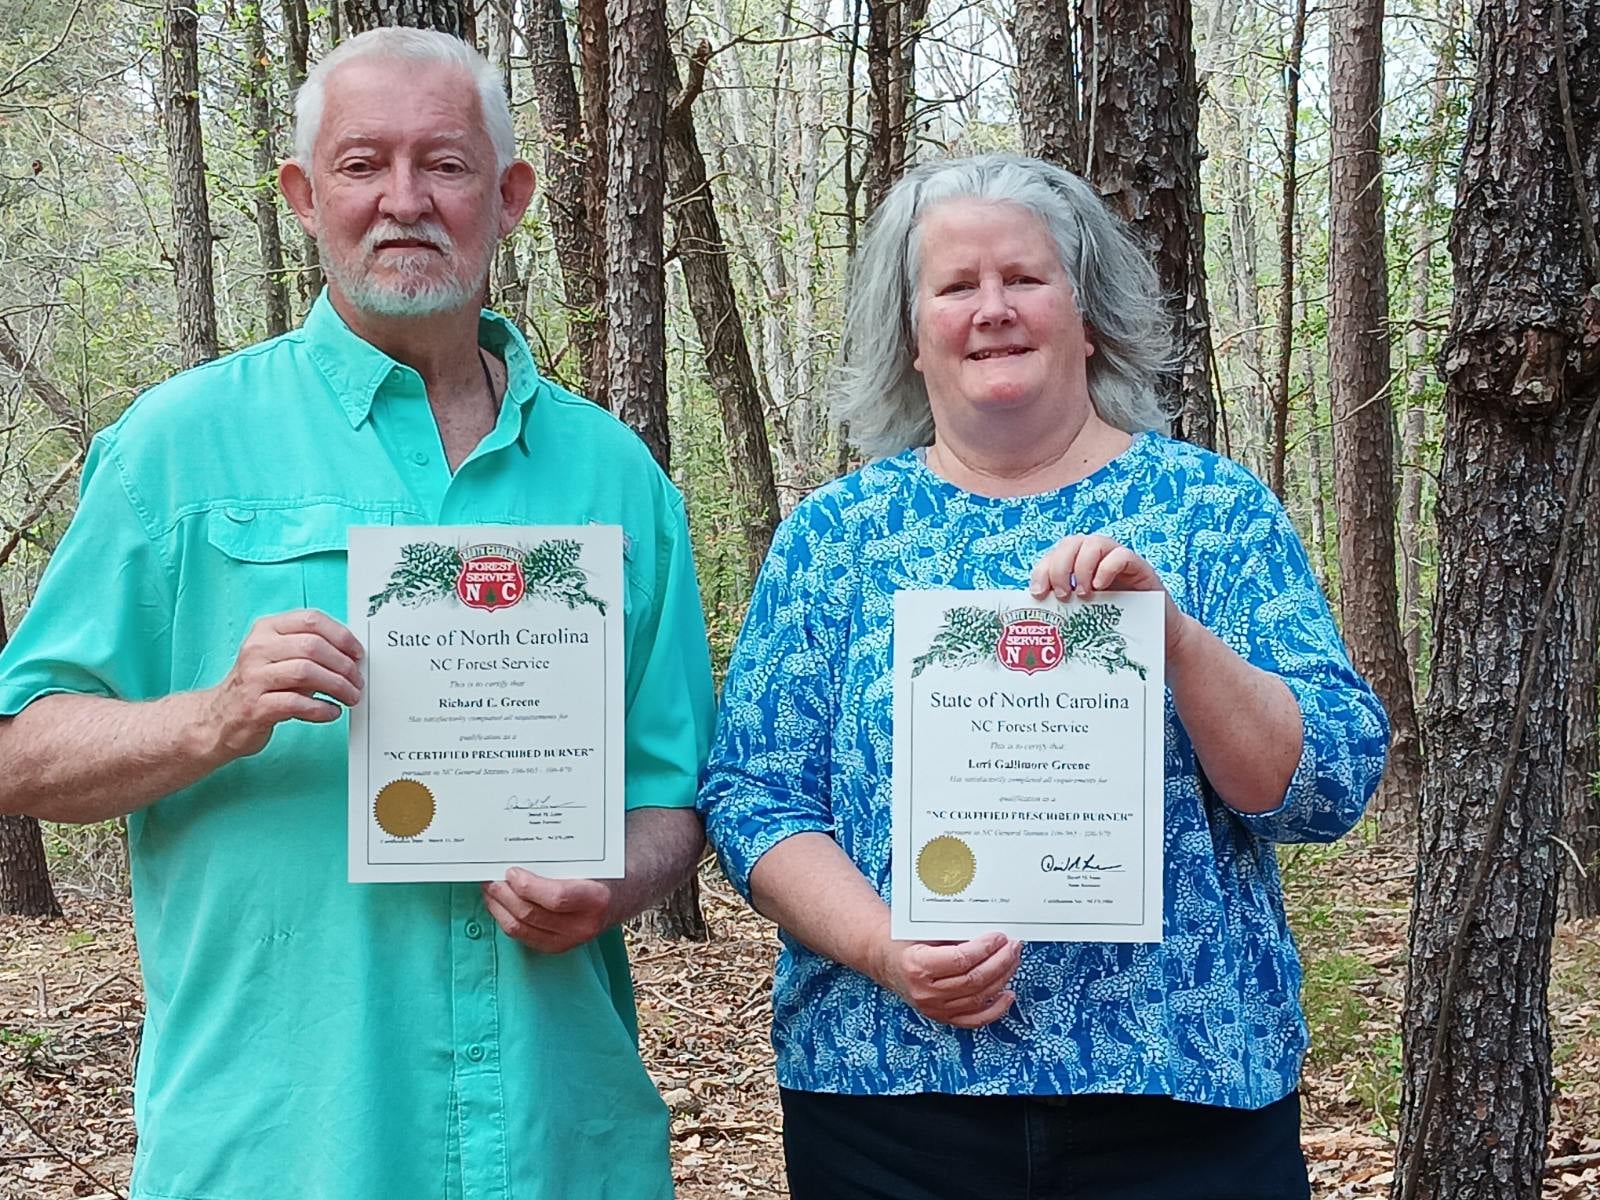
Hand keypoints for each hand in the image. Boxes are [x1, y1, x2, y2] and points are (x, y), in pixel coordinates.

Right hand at [200, 609, 363, 760]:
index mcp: (266, 630)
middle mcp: (257, 649)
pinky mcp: (255, 706)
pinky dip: (321, 709)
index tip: (357, 653)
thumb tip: (351, 656)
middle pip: (313, 646)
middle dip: (344, 665)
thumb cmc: (258, 685)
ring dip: (338, 686)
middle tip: (357, 681)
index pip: (311, 620)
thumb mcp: (279, 658)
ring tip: (350, 697)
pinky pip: (297, 703)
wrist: (219, 719)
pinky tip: (331, 712)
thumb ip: (309, 651)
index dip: (341, 636)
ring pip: (306, 672)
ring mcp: (254, 677)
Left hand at [482, 867, 615, 953]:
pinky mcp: (557, 947)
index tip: (512, 872)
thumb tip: (522, 851)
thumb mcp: (593, 860)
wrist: (623, 894)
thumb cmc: (603, 871)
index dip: (529, 886)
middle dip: (505, 895)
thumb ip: (563, 858)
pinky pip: (523, 936)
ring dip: (499, 908)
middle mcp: (584, 924)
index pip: (556, 898)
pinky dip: (506, 919)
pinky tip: (499, 904)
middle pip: (532, 914)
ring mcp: (570, 940)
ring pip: (522, 928)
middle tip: (490, 878)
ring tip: (490, 889)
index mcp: (596, 898)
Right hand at [871, 932, 1022, 1027]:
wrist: (884, 958)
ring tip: (1012, 961)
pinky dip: (994, 1009)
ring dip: (1001, 979)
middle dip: (1000, 962)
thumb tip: (989, 935)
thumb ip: (953, 933)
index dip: (985, 949)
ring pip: (978, 998)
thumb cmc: (904, 940)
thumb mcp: (924, 930)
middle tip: (1013, 947)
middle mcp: (925, 992)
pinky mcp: (941, 1017)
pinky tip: (1007, 994)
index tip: (999, 937)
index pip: (960, 960)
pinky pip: (973, 1019)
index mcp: (917, 966)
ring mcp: (933, 1008)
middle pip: (973, 980)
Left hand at [1029, 534, 1192, 656]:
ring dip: (1082, 567)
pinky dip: (1107, 568)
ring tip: (1083, 594)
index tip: (1038, 593)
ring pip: (1094, 542)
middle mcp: (1096, 558)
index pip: (1054, 556)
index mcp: (1078, 567)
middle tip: (1063, 595)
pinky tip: (1101, 587)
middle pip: (1070, 543)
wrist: (1156, 637)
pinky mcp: (1139, 567)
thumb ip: (1063, 612)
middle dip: (1060, 567)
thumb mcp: (1083, 618)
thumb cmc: (1115, 628)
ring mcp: (1117, 559)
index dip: (1042, 570)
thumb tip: (1029, 625)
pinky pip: (1122, 555)